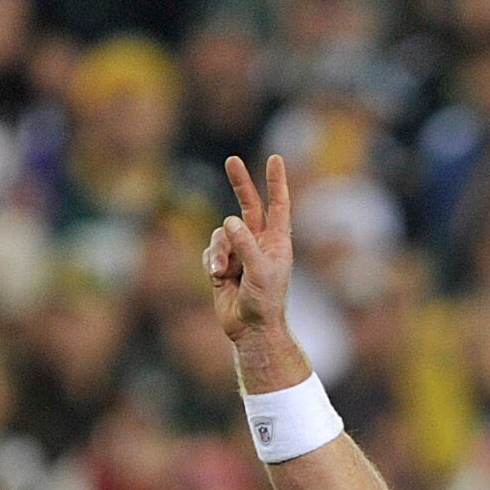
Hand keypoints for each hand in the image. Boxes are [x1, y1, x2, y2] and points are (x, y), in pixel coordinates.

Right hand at [204, 153, 292, 345]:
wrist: (250, 330)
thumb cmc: (264, 304)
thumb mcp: (259, 272)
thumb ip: (245, 245)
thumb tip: (230, 220)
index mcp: (276, 243)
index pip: (278, 206)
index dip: (276, 182)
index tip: (275, 158)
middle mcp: (259, 243)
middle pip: (248, 205)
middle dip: (239, 183)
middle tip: (231, 160)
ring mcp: (240, 252)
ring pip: (222, 233)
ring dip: (219, 251)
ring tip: (224, 272)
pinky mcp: (223, 263)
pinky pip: (211, 250)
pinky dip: (212, 261)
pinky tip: (217, 278)